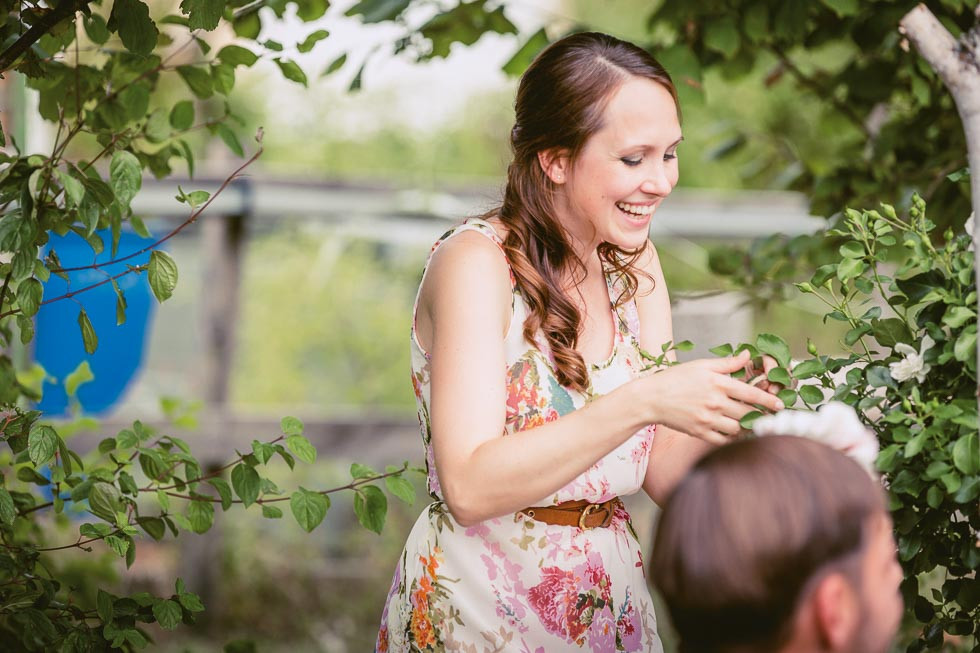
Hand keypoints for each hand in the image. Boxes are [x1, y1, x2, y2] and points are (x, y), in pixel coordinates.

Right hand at [641, 350, 784, 444]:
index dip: (768, 400)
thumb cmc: (675, 379)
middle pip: (748, 413)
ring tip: (750, 424)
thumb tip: (747, 356)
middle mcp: (715, 402)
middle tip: (768, 416)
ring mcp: (707, 419)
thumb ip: (727, 364)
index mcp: (718, 384)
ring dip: (746, 427)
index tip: (779, 404)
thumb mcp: (701, 366)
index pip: (751, 393)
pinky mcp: (699, 432)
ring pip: (738, 428)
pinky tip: (732, 432)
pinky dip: (731, 437)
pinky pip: (723, 440)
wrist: (651, 398)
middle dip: (761, 415)